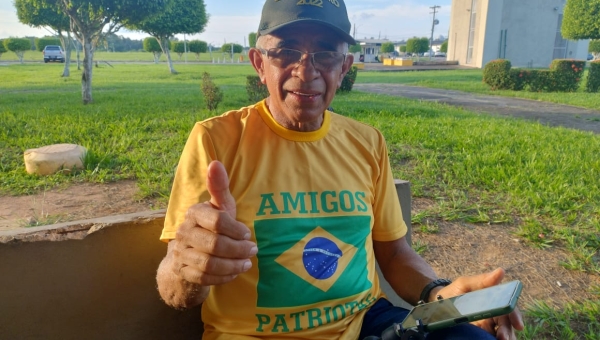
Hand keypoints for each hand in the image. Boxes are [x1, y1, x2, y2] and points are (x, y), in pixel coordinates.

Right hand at [172, 160, 257, 285]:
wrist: (186, 254)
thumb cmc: (210, 227)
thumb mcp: (218, 207)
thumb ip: (219, 187)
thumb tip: (216, 163)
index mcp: (194, 213)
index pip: (217, 221)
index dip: (236, 229)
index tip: (247, 234)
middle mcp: (183, 233)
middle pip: (214, 245)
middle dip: (238, 250)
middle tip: (252, 250)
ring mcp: (180, 254)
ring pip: (209, 264)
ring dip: (233, 265)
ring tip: (247, 263)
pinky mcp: (183, 272)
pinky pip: (204, 279)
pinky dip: (223, 277)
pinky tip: (234, 272)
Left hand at [436, 268, 523, 339]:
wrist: (435, 305)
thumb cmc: (452, 292)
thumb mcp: (464, 284)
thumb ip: (481, 280)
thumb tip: (500, 271)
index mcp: (493, 302)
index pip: (508, 309)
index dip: (515, 316)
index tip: (518, 324)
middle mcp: (492, 316)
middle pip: (506, 324)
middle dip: (507, 331)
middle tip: (503, 337)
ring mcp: (485, 326)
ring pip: (501, 333)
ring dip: (504, 337)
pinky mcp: (478, 334)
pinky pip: (488, 338)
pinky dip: (492, 339)